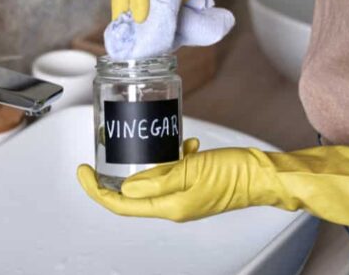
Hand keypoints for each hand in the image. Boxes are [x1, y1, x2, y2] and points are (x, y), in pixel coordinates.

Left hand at [78, 138, 348, 227]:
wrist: (266, 173)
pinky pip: (172, 171)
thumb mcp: (190, 170)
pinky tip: (181, 142)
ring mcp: (184, 195)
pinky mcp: (195, 183)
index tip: (83, 171)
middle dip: (113, 174)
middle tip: (100, 154)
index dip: (96, 189)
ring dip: (143, 161)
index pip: (120, 203)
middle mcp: (173, 205)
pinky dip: (170, 156)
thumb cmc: (235, 173)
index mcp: (168, 206)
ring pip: (150, 179)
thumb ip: (156, 178)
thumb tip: (125, 186)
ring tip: (139, 142)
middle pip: (130, 193)